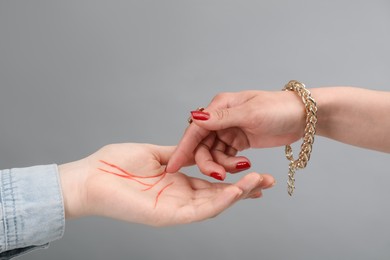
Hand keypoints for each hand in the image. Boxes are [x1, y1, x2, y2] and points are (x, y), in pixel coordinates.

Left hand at [59, 143, 274, 226]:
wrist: (89, 177)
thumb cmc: (114, 165)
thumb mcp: (155, 154)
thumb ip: (179, 155)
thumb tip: (197, 148)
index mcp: (176, 183)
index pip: (212, 184)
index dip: (234, 178)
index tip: (253, 170)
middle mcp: (178, 198)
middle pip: (218, 196)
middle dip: (244, 189)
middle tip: (268, 181)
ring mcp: (174, 209)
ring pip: (213, 204)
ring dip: (238, 195)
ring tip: (260, 182)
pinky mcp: (166, 216)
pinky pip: (198, 210)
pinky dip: (219, 202)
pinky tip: (236, 192)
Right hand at [166, 90, 305, 178]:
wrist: (304, 117)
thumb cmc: (279, 109)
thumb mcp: (250, 113)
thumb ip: (221, 117)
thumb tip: (195, 117)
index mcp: (219, 106)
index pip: (195, 129)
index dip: (183, 148)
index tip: (173, 166)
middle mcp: (221, 119)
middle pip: (202, 145)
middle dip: (208, 162)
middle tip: (220, 176)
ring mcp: (230, 131)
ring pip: (214, 154)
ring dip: (223, 165)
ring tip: (244, 166)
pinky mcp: (239, 142)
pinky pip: (227, 157)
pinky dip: (231, 165)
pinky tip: (245, 165)